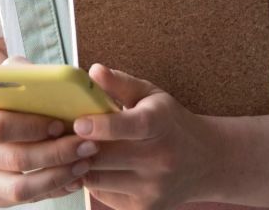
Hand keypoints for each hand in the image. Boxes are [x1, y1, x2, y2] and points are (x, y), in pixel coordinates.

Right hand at [0, 56, 96, 206]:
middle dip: (56, 154)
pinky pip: (22, 201)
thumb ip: (29, 73)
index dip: (32, 127)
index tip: (61, 124)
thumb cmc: (6, 91)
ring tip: (83, 163)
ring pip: (19, 188)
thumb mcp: (14, 72)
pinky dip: (51, 191)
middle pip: (14, 160)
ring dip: (58, 177)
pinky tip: (72, 177)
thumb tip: (63, 81)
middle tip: (86, 146)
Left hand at [74, 63, 225, 209]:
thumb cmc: (170, 122)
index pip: (130, 126)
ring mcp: (152, 188)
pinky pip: (103, 195)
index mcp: (160, 124)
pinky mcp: (145, 208)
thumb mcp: (151, 95)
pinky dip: (93, 180)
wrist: (205, 161)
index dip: (101, 126)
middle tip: (63, 134)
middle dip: (78, 145)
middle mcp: (159, 159)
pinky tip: (95, 166)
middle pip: (105, 156)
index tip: (78, 122)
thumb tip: (94, 71)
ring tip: (77, 148)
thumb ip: (120, 83)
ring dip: (81, 163)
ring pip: (98, 178)